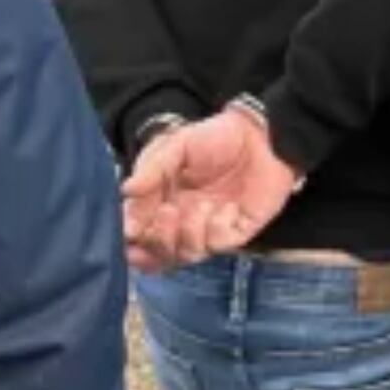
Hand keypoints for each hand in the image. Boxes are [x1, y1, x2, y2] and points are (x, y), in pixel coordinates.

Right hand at [121, 108, 297, 269]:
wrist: (263, 135)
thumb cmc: (218, 136)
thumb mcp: (179, 144)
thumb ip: (152, 168)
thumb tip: (126, 191)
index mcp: (162, 200)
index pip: (139, 230)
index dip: (132, 238)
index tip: (131, 231)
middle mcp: (182, 219)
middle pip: (159, 252)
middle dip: (158, 240)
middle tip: (166, 213)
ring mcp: (208, 228)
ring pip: (186, 254)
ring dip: (187, 234)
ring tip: (199, 206)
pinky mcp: (236, 232)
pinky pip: (218, 244)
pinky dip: (218, 228)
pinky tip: (228, 207)